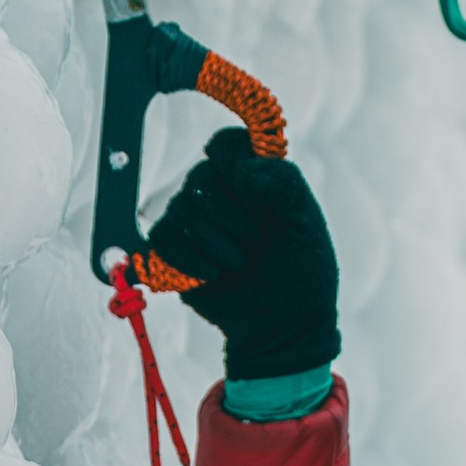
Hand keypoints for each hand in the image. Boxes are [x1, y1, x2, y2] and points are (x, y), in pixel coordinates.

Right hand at [145, 124, 339, 379]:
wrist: (284, 320)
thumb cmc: (301, 268)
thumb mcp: (304, 222)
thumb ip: (282, 184)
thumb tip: (243, 171)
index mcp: (252, 173)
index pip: (226, 144)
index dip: (234, 164)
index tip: (253, 195)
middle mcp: (219, 189)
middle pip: (200, 177)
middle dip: (226, 212)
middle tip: (253, 240)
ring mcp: (194, 219)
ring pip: (179, 207)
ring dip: (211, 238)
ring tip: (239, 263)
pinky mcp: (175, 249)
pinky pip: (161, 238)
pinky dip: (187, 257)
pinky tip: (214, 274)